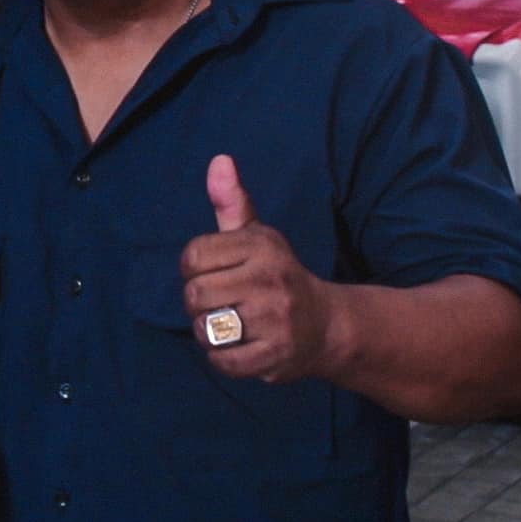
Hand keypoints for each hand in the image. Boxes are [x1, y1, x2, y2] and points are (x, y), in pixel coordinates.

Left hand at [180, 155, 336, 382]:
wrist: (327, 326)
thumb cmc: (277, 275)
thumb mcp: (258, 236)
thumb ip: (231, 203)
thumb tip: (219, 160)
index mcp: (261, 245)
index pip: (193, 256)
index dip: (193, 269)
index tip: (212, 274)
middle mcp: (270, 279)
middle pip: (195, 295)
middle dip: (198, 305)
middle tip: (219, 305)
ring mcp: (275, 319)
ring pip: (206, 329)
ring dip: (209, 334)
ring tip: (229, 326)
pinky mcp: (276, 355)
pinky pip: (223, 361)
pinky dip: (222, 359)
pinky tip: (238, 348)